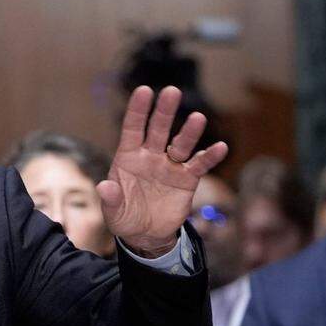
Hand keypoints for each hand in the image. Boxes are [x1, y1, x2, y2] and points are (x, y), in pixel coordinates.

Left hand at [97, 86, 228, 256]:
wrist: (145, 235)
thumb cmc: (123, 217)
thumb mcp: (112, 211)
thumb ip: (110, 198)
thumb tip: (104, 186)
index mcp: (128, 157)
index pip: (132, 128)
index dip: (137, 110)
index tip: (144, 90)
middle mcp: (150, 156)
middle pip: (158, 130)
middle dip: (164, 111)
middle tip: (172, 92)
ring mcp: (169, 166)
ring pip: (180, 144)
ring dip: (189, 132)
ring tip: (198, 118)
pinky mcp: (187, 179)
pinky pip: (200, 165)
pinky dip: (210, 157)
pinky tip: (220, 147)